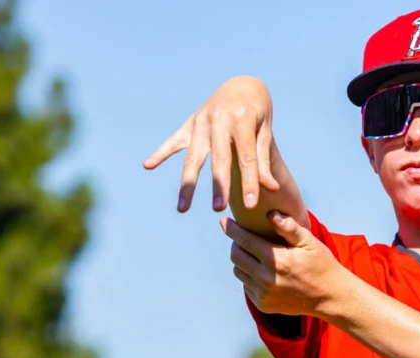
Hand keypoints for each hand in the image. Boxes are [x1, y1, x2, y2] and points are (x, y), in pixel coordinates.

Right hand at [143, 76, 279, 211]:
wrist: (241, 86)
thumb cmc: (258, 113)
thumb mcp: (265, 132)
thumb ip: (264, 160)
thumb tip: (271, 189)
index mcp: (242, 120)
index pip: (247, 158)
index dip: (250, 182)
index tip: (251, 206)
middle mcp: (219, 119)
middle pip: (219, 158)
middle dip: (220, 185)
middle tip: (219, 209)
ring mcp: (201, 121)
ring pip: (193, 156)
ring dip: (188, 183)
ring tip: (183, 208)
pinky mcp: (189, 123)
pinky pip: (174, 141)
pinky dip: (161, 153)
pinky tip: (148, 165)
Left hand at [222, 212, 346, 316]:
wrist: (329, 296)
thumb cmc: (321, 264)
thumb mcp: (310, 242)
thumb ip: (289, 228)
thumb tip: (271, 214)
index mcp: (277, 260)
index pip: (245, 241)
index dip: (232, 229)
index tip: (223, 221)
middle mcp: (267, 279)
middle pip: (236, 256)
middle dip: (236, 243)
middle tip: (244, 237)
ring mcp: (264, 294)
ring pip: (239, 271)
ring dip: (242, 261)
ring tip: (255, 254)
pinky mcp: (263, 305)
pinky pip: (246, 286)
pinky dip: (250, 276)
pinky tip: (263, 271)